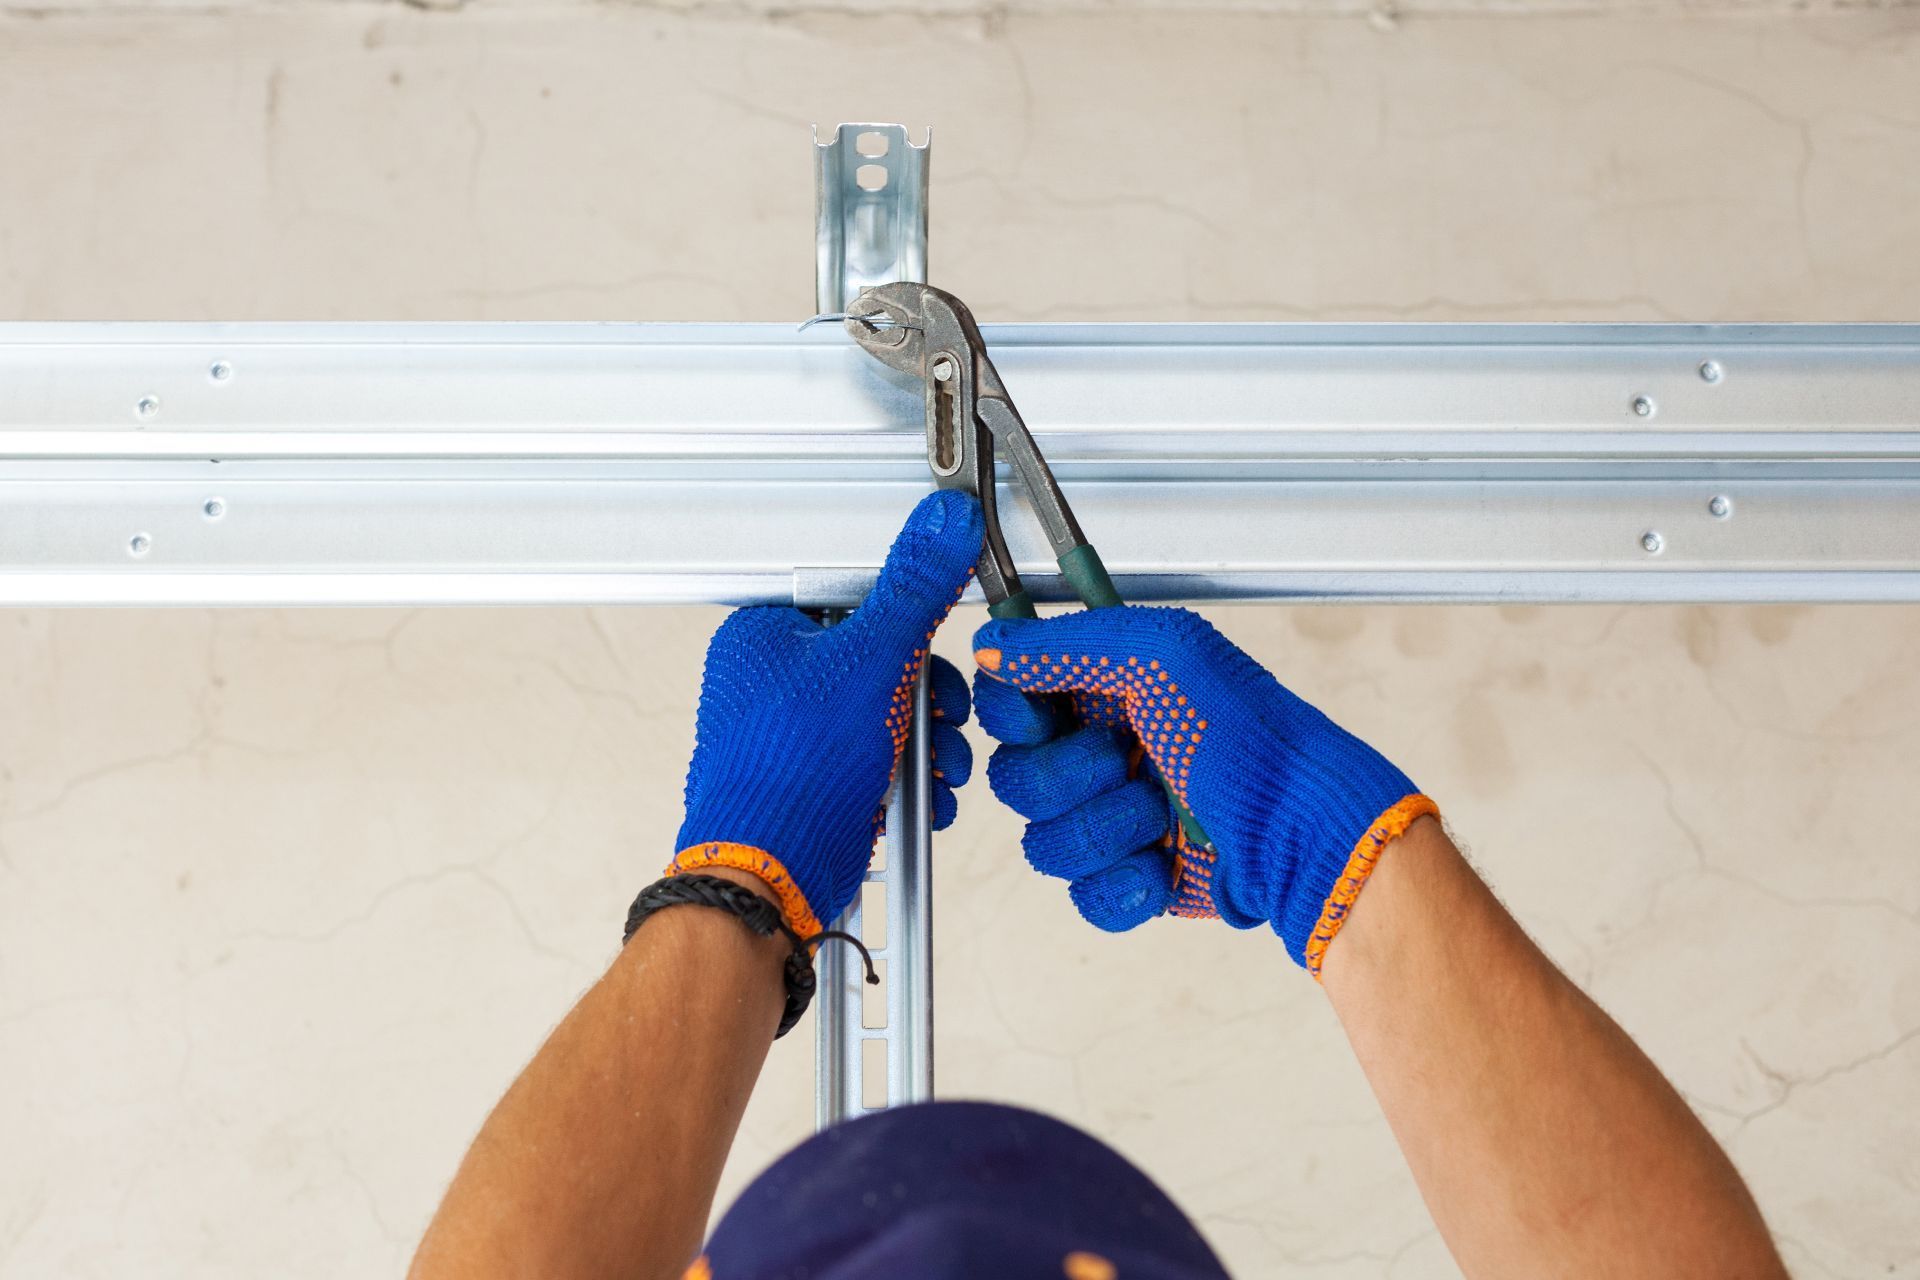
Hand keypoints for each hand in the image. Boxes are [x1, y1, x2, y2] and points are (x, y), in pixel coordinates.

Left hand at [671, 490, 982, 936]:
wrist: (771, 875)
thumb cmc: (790, 772)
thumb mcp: (870, 659)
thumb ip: (914, 588)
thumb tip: (943, 523)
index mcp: (764, 635)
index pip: (855, 600)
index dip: (906, 629)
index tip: (931, 651)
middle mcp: (771, 684)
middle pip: (881, 664)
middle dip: (928, 700)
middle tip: (942, 716)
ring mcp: (793, 738)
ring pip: (885, 718)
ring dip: (927, 744)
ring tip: (936, 766)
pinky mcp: (814, 783)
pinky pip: (877, 763)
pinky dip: (909, 780)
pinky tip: (922, 796)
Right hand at [972, 606, 1433, 974]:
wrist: (1303, 830)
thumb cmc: (1250, 737)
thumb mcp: (1163, 654)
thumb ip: (1068, 642)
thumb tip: (992, 643)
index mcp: (1106, 690)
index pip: (1010, 699)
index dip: (1011, 713)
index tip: (1038, 715)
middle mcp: (1105, 751)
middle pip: (1015, 777)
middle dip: (1065, 776)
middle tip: (1122, 760)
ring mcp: (1117, 819)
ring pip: (1044, 841)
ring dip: (1101, 829)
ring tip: (1160, 814)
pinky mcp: (1132, 880)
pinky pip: (1082, 895)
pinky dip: (1120, 885)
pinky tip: (1161, 866)